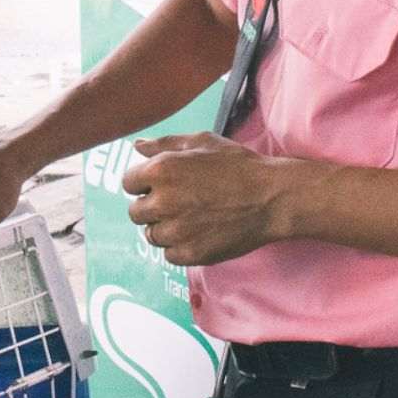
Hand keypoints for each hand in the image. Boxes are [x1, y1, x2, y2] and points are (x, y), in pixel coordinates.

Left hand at [122, 133, 330, 266]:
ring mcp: (175, 232)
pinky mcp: (190, 254)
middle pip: (135, 212)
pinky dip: (179, 246)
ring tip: (190, 217)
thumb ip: (163, 144)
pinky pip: (169, 254)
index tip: (160, 184)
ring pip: (151, 235)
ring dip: (164, 227)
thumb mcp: (201, 143)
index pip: (128, 183)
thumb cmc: (237, 165)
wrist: (270, 197)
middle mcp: (162, 202)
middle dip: (151, 206)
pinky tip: (198, 232)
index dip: (143, 182)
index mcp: (160, 171)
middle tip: (177, 202)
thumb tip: (137, 147)